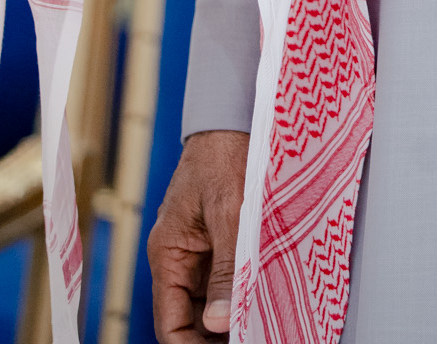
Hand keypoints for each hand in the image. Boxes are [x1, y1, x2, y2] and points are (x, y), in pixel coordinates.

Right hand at [148, 130, 248, 339]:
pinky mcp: (223, 235)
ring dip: (236, 311)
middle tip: (255, 334)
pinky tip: (268, 296)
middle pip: (194, 316)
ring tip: (265, 322)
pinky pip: (230, 274)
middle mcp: (181, 256)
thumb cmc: (226, 154)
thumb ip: (227, 269)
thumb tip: (221, 323)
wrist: (237, 114)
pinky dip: (245, 288)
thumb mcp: (229, 212)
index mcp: (168, 253)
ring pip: (215, 298)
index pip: (171, 324)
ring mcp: (203, 247)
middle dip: (219, 333)